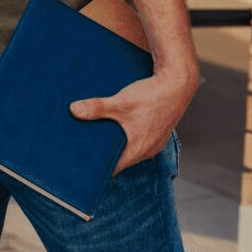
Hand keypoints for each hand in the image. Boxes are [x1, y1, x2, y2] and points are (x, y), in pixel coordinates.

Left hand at [70, 69, 197, 172]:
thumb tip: (74, 110)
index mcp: (138, 150)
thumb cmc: (152, 96)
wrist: (178, 84)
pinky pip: (139, 139)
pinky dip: (128, 135)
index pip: (114, 168)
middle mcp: (148, 150)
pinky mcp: (158, 132)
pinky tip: (119, 124)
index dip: (98, 166)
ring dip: (117, 142)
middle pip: (121, 158)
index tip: (82, 163)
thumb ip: (97, 108)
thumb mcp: (120, 102)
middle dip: (104, 153)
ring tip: (98, 134)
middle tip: (84, 146)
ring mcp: (155, 142)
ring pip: (130, 148)